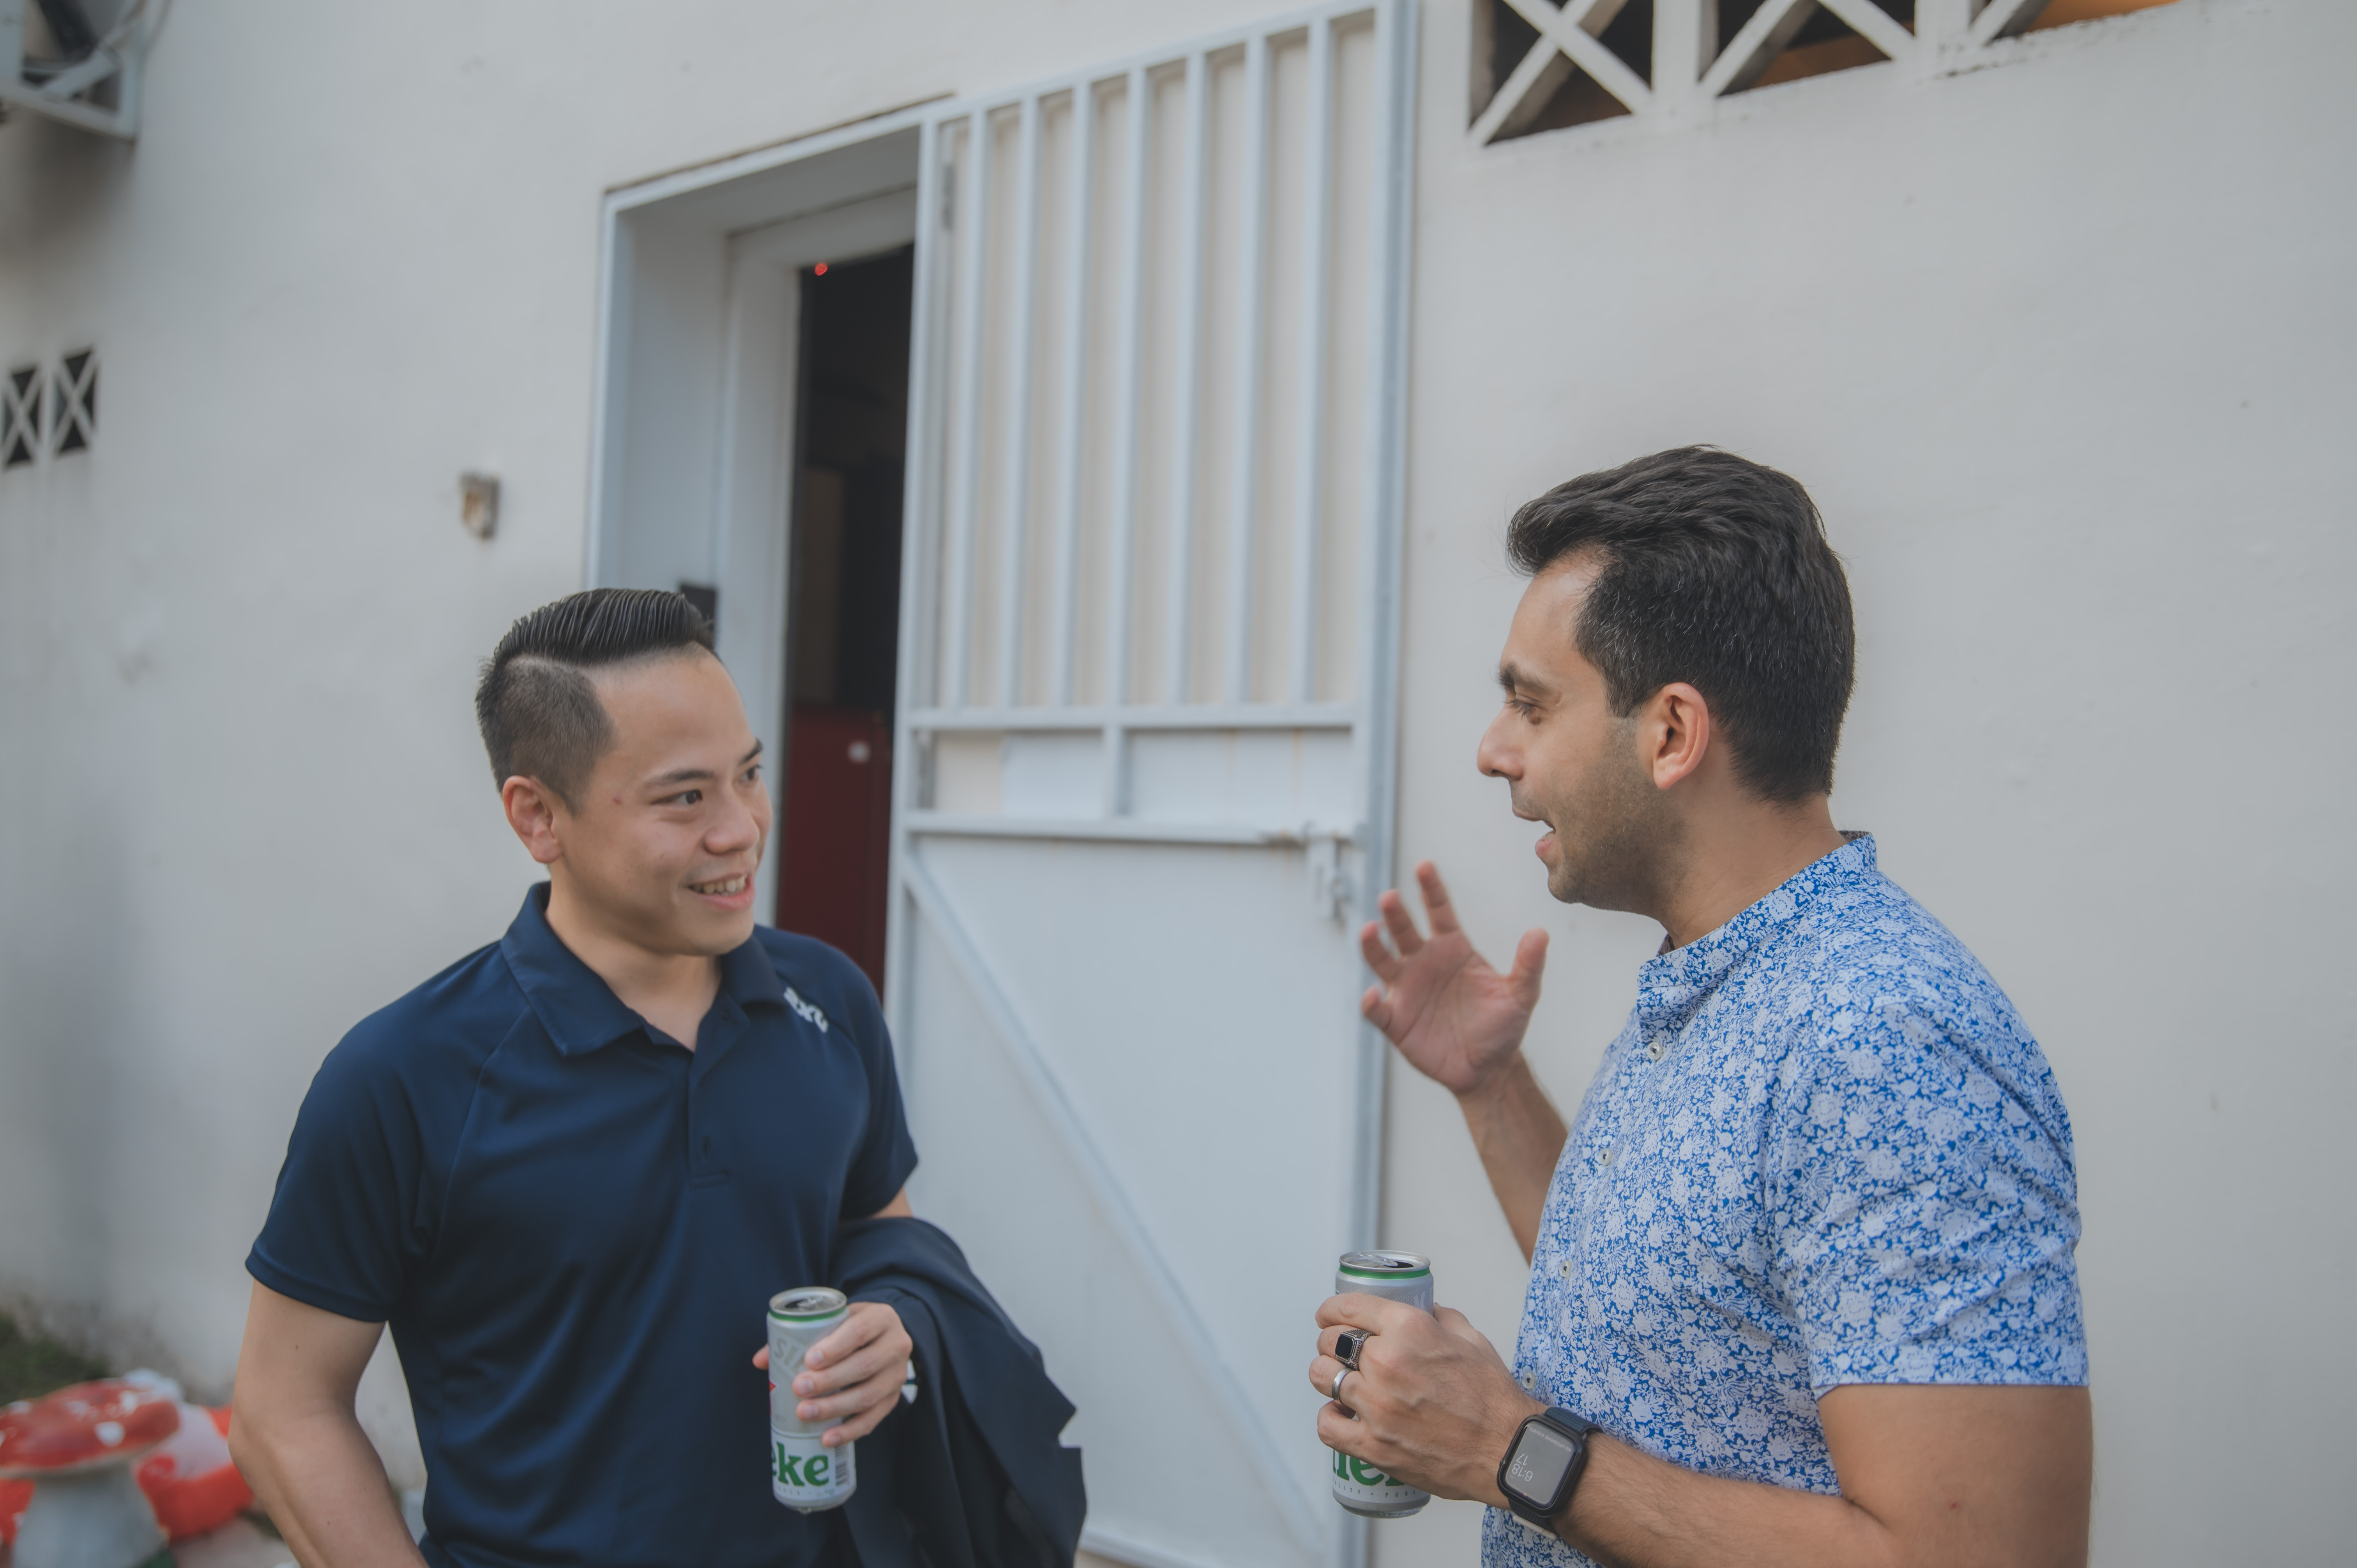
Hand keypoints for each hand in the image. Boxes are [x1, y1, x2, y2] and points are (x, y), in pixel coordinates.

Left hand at [751, 1300, 910, 1446]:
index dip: (835, 1346)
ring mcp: (897, 1376)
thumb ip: (798, 1335)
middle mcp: (896, 1345)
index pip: (860, 1330)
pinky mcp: (893, 1400)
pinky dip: (849, 1431)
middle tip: (800, 1388)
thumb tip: (760, 1361)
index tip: (809, 1360)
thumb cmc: (850, 1329)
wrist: (883, 1337)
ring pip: (868, 1395)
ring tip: (804, 1413)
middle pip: (865, 1365)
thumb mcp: (834, 1320)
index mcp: (880, 1318)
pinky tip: (826, 1438)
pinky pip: (873, 1420)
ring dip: (834, 1407)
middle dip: (830, 1380)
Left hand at [1307, 1293, 1538, 1507]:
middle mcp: (1386, 1362)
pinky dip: (1329, 1418)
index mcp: (1409, 1328)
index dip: (1332, 1310)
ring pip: (1322, 1377)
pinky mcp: (1373, 1444)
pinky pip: (1327, 1425)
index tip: (1328, 1316)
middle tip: (1341, 1352)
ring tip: (1340, 1381)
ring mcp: (1376, 1405)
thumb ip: (1437, 1317)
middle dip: (1332, 1342)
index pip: (1348, 1307)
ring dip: (1328, 1376)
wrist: (1505, 1450)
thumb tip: (1419, 1308)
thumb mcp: (1470, 1338)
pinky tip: (1342, 1414)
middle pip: (1330, 1341)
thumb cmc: (1492, 1398)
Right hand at [1360, 861, 1546, 1098]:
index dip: (1431, 889)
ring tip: (1369, 930)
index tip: (1424, 866)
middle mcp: (1424, 963)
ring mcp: (1407, 990)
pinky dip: (1371, 1002)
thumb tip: (1540, 933)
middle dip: (1395, 914)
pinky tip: (1372, 996)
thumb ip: (1528, 965)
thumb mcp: (1521, 995)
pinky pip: (1377, 1009)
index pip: (1439, 911)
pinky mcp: (1396, 1020)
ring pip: (1383, 962)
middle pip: (1405, 931)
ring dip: (1373, 946)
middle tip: (1390, 897)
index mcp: (1453, 949)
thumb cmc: (1502, 1027)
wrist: (1488, 1069)